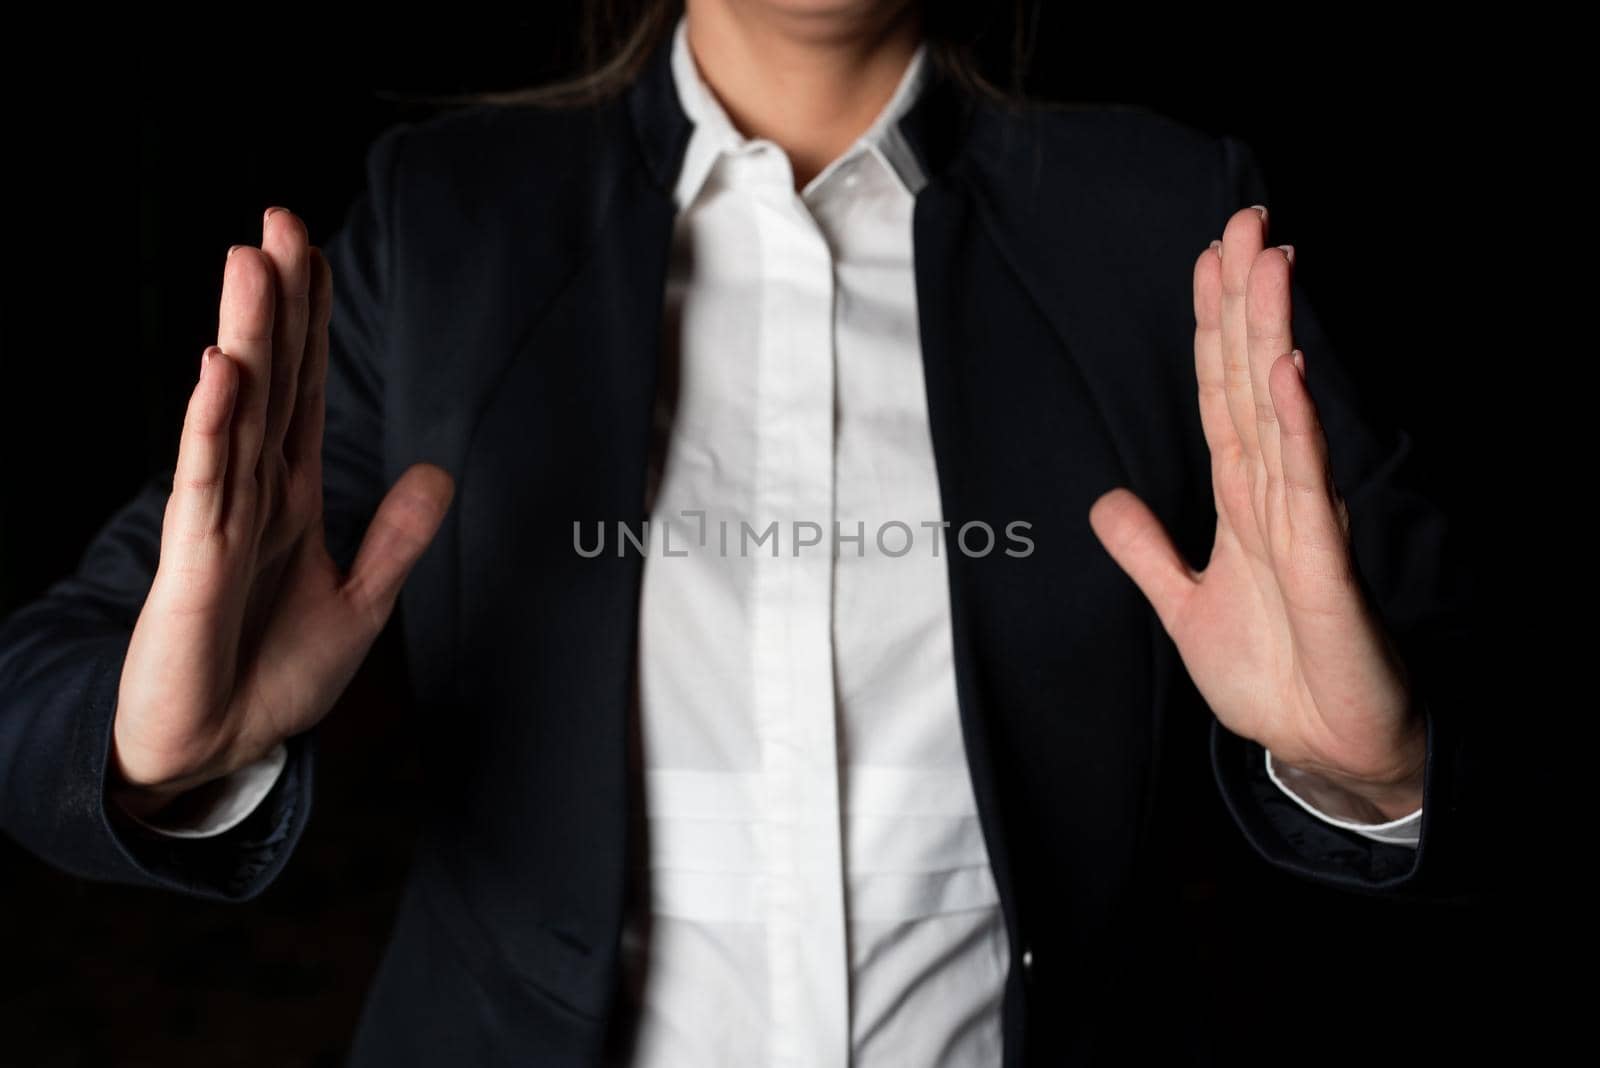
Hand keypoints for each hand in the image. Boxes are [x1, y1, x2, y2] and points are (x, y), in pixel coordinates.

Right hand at [111, 207, 453, 818]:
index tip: (310, 253)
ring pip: (238, 415)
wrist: (218, 751)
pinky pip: (207, 486)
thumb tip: (439, 469)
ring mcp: (219, 523)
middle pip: (270, 382)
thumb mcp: (360, 602)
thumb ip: (397, 537)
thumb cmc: (273, 677)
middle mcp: (252, 495)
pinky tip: (221, 371)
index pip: (303, 392)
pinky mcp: (195, 565)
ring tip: (249, 264)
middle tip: (279, 220)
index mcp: (289, 497)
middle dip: (276, 304)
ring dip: (246, 340)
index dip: (309, 325)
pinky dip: (215, 428)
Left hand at [1088, 205, 1423, 820]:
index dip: (1212, 329)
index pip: (1221, 395)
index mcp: (1242, 501)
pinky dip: (1296, 426)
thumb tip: (1104, 502)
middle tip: (1242, 218)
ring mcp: (1303, 524)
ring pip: (1278, 412)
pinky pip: (1305, 485)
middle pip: (1252, 381)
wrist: (1322, 747)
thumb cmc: (1272, 675)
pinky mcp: (1324, 566)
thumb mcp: (1185, 605)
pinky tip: (1284, 371)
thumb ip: (1147, 551)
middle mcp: (1275, 496)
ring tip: (1266, 261)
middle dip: (1244, 301)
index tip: (1208, 260)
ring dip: (1269, 336)